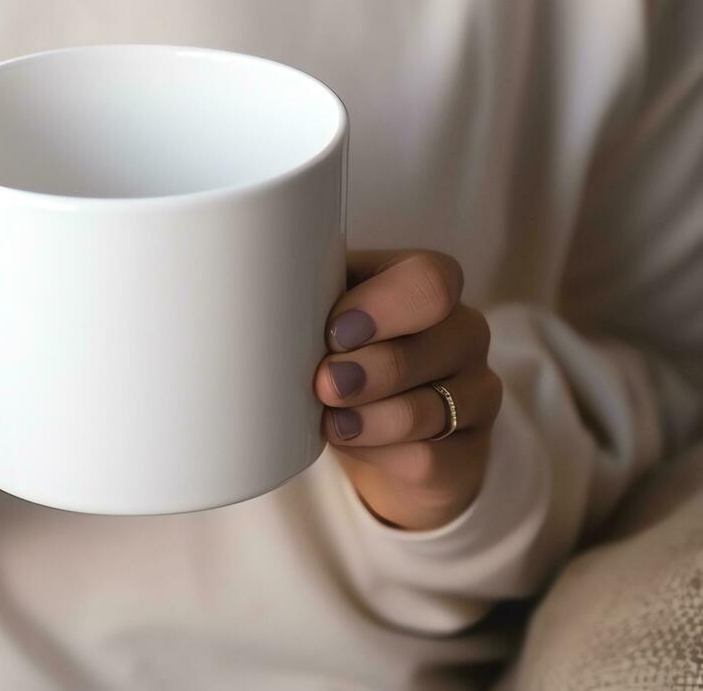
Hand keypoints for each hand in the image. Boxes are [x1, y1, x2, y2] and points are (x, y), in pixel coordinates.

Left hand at [314, 250, 501, 530]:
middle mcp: (464, 332)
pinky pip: (428, 457)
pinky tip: (351, 443)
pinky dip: (380, 452)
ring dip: (371, 416)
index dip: (381, 308)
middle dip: (371, 367)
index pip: (429, 280)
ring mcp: (475, 394)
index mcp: (428, 286)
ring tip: (331, 421)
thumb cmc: (345, 352)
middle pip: (434, 343)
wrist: (378, 429)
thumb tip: (263, 305)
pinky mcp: (466, 451)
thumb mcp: (328, 314)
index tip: (333, 333)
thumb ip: (308, 299)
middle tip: (324, 383)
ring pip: (429, 407)